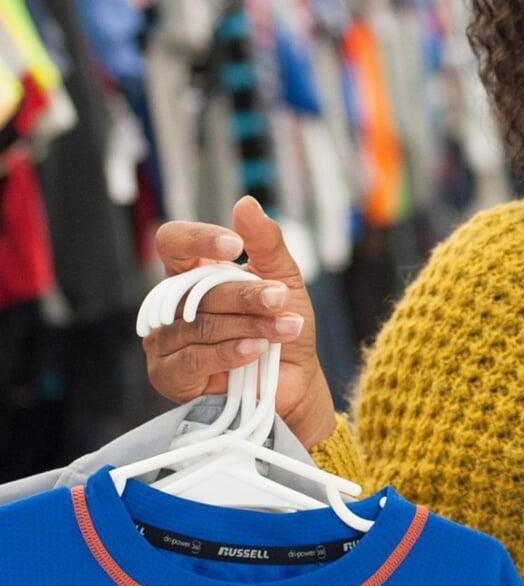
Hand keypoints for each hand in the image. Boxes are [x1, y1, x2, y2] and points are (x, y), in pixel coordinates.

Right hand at [145, 197, 337, 447]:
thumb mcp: (284, 280)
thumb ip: (267, 244)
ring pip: (199, 324)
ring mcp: (165, 340)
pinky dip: (229, 352)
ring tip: (285, 329)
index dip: (198, 239)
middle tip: (281, 300)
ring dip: (249, 325)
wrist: (297, 383)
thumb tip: (246, 203)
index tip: (234, 244)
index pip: (173, 242)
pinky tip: (255, 351)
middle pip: (195, 288)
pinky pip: (193, 358)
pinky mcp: (169, 375)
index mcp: (192, 273)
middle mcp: (171, 304)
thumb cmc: (285, 328)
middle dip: (246, 295)